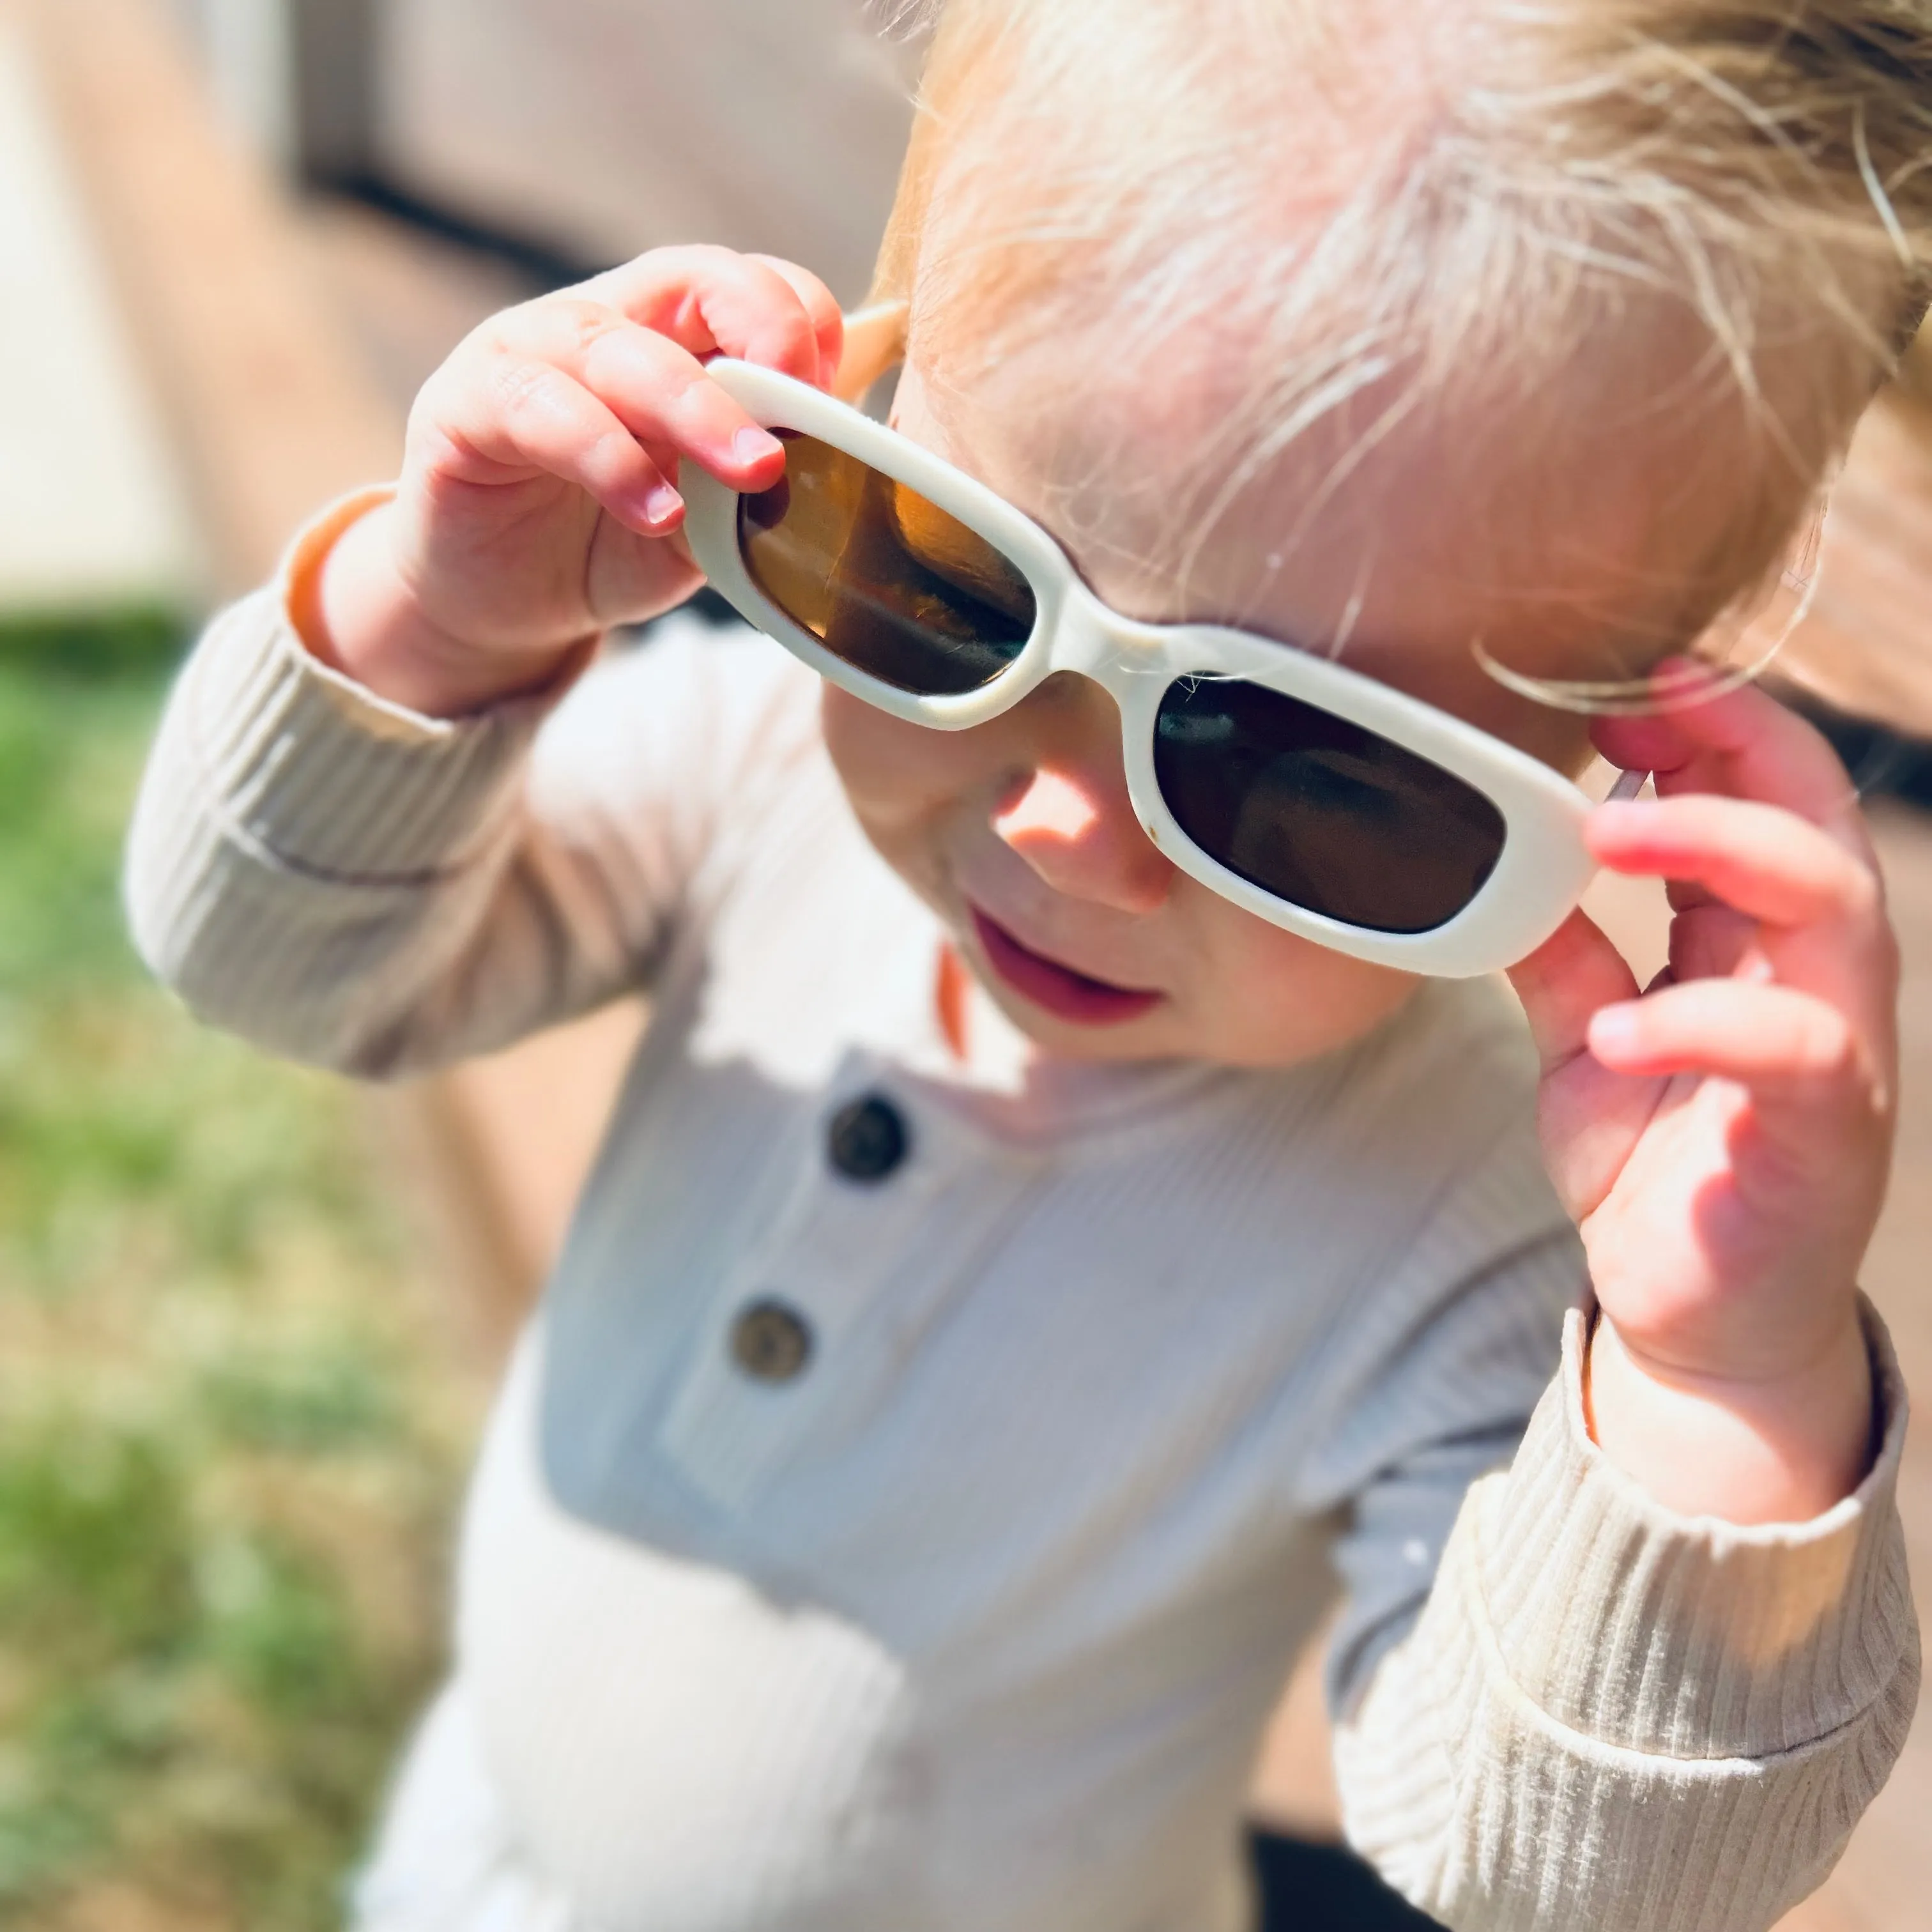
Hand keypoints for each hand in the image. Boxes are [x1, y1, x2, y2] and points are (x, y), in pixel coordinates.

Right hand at [301, 246, 842, 715]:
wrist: (497, 600)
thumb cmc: (610, 543)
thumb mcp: (705, 530)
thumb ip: (754, 496)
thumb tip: (836, 484)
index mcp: (673, 331)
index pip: (748, 282)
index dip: (799, 322)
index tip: (834, 397)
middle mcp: (603, 320)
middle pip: (693, 284)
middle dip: (762, 353)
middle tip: (800, 436)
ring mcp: (527, 351)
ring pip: (618, 349)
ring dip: (694, 409)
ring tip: (749, 475)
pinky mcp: (465, 404)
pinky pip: (540, 409)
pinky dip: (608, 458)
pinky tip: (655, 512)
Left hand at [1508, 665, 1895, 1522]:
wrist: (1695, 1316)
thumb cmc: (1656, 1164)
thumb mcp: (1582, 1043)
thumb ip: (1558, 955)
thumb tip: (1487, 865)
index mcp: (1757, 942)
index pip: (1766, 799)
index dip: (1709, 730)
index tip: (1625, 686)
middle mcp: (1815, 976)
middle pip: (1816, 819)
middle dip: (1732, 747)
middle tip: (1624, 716)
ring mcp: (1835, 1047)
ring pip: (1830, 905)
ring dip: (1719, 846)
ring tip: (1602, 835)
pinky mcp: (1825, 1130)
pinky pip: (1789, 1047)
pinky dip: (1700, 1023)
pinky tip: (1616, 1030)